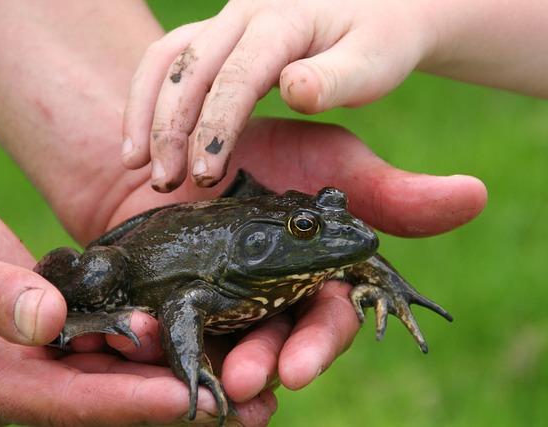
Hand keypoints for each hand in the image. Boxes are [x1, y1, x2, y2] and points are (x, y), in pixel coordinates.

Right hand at [0, 165, 274, 425]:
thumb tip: (47, 324)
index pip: (67, 400)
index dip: (130, 401)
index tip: (190, 400)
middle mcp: (15, 373)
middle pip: (106, 396)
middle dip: (174, 398)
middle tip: (247, 405)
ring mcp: (35, 348)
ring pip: (115, 366)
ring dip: (174, 368)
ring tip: (241, 373)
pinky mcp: (53, 316)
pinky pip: (108, 330)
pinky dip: (148, 331)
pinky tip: (194, 325)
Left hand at [87, 118, 486, 404]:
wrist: (186, 140)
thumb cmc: (266, 150)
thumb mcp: (329, 162)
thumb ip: (390, 192)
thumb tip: (476, 195)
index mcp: (312, 276)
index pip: (325, 320)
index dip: (317, 345)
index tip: (298, 367)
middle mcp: (272, 298)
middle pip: (276, 344)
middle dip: (266, 363)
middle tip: (249, 380)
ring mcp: (224, 303)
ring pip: (230, 347)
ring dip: (222, 363)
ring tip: (207, 378)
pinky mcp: (179, 301)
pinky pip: (178, 334)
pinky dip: (172, 348)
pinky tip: (157, 354)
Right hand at [122, 0, 438, 190]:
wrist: (378, 9)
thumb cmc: (379, 41)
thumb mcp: (374, 61)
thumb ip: (337, 78)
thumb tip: (293, 89)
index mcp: (282, 20)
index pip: (236, 75)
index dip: (215, 125)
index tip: (206, 173)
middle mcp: (244, 13)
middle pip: (188, 67)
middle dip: (170, 127)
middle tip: (163, 181)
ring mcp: (225, 21)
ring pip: (166, 59)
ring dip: (146, 111)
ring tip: (136, 163)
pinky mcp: (217, 36)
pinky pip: (168, 59)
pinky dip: (148, 97)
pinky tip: (141, 135)